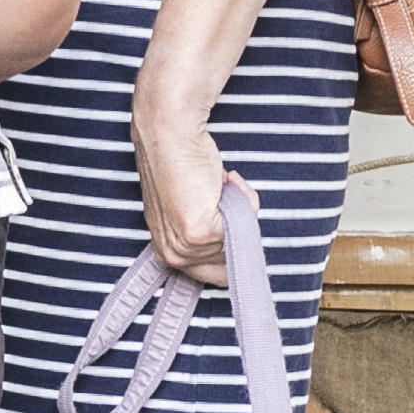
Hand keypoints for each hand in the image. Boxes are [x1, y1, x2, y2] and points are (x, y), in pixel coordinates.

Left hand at [136, 90, 231, 279]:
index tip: (241, 234)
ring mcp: (186, 248)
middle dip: (238, 231)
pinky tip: (225, 180)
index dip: (233, 256)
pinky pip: (245, 224)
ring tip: (220, 185)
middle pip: (233, 265)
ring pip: (242, 242)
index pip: (214, 277)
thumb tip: (242, 242)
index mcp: (168, 253)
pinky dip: (245, 198)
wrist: (169, 135)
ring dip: (240, 209)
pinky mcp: (200, 233)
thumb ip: (210, 232)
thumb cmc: (181, 163)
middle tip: (227, 200)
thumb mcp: (192, 208)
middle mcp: (174, 256)